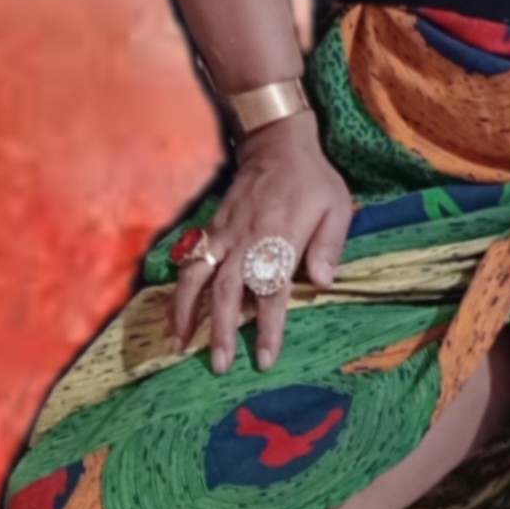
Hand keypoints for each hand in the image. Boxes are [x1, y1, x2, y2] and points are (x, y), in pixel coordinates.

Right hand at [168, 112, 352, 374]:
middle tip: (220, 365)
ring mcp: (223, 234)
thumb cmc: (312, 180)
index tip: (264, 358)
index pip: (270, 290)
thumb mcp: (336, 206)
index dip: (267, 326)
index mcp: (278, 237)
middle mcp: (245, 239)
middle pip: (226, 291)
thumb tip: (323, 282)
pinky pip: (189, 263)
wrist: (277, 143)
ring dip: (186, 312)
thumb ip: (329, 245)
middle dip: (221, 330)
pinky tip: (172, 313)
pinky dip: (177, 290)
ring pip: (197, 278)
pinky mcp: (212, 229)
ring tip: (178, 344)